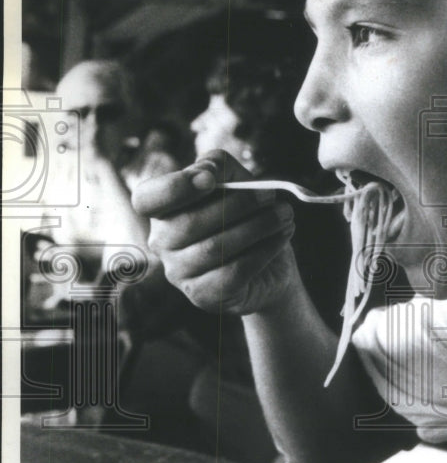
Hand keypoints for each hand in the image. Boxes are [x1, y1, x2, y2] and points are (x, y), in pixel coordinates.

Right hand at [131, 150, 298, 315]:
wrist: (271, 262)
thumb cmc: (246, 215)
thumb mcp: (235, 181)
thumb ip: (218, 166)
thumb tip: (207, 172)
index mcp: (163, 210)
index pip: (147, 199)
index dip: (173, 188)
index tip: (209, 179)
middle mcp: (162, 242)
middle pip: (189, 223)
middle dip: (238, 205)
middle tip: (271, 197)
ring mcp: (179, 273)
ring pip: (215, 248)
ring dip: (258, 227)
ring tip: (284, 216)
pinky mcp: (203, 296)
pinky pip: (233, 272)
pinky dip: (263, 251)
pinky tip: (282, 237)